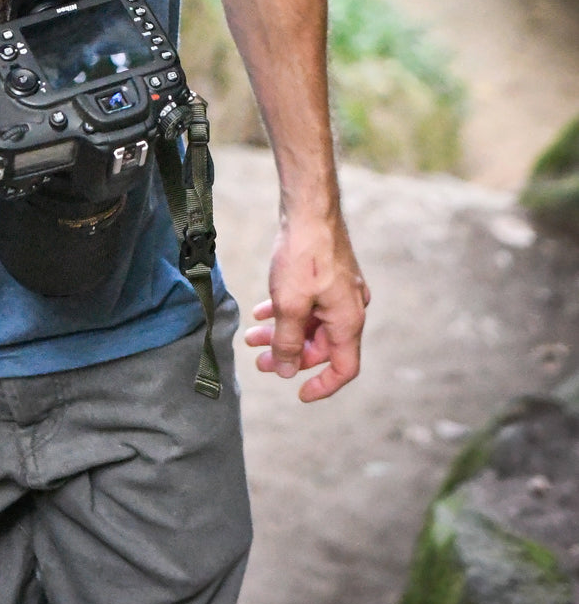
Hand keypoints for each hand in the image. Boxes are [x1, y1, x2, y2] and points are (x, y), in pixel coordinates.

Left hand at [244, 210, 368, 401]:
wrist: (309, 210)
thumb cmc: (303, 256)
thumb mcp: (289, 306)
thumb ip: (289, 342)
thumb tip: (288, 370)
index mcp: (348, 321)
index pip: (344, 368)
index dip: (322, 385)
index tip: (298, 393)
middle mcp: (350, 308)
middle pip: (323, 346)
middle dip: (290, 355)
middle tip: (260, 360)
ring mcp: (340, 291)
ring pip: (312, 324)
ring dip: (283, 332)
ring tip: (253, 335)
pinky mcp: (328, 276)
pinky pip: (309, 304)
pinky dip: (287, 311)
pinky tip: (262, 310)